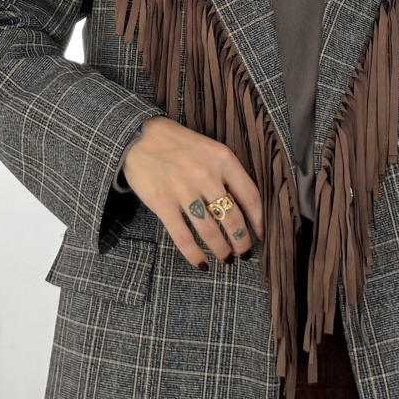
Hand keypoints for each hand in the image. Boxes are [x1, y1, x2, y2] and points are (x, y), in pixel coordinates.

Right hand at [121, 116, 263, 269]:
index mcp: (223, 159)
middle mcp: (206, 175)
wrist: (138, 136)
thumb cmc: (177, 142)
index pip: (250, 196)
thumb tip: (242, 204)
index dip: (259, 221)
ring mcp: (183, 190)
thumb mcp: (209, 148)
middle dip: (242, 241)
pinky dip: (194, 253)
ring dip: (221, 249)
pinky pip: (183, 236)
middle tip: (244, 253)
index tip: (260, 234)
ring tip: (226, 258)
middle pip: (233, 218)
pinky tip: (202, 263)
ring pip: (210, 231)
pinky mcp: (162, 203)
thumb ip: (226, 172)